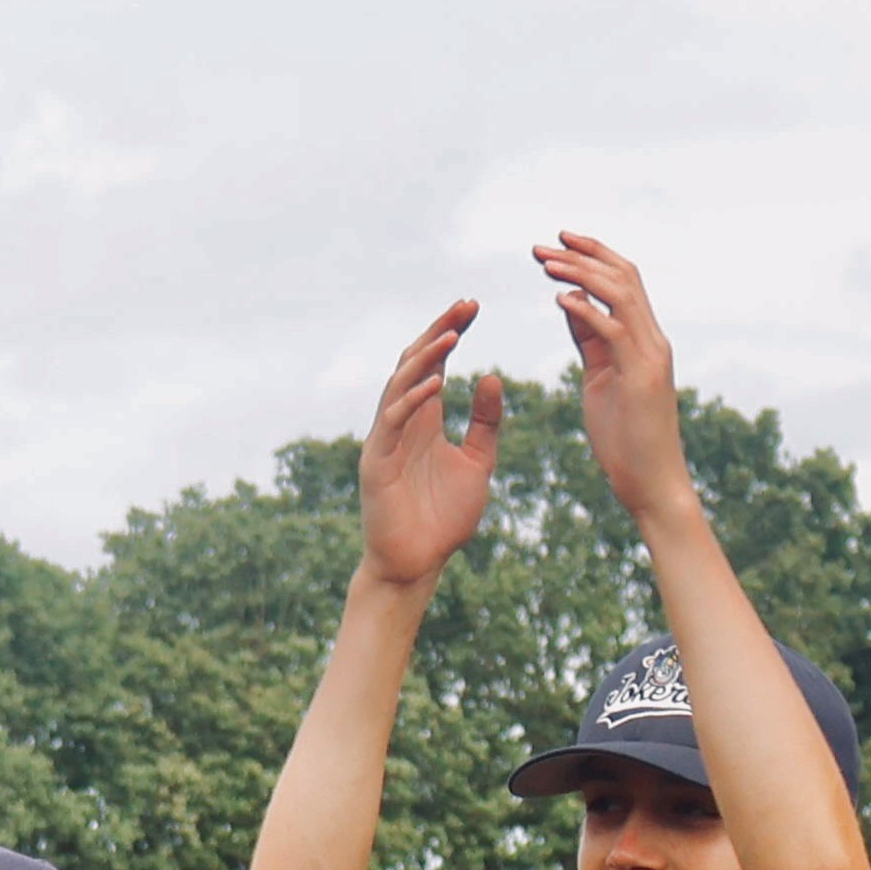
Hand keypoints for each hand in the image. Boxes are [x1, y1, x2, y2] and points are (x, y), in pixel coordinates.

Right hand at [356, 301, 507, 590]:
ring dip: (424, 359)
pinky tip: (435, 384)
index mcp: (424, 419)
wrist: (418, 564)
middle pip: (415, 364)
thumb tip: (493, 377)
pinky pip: (391, 423)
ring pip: (399, 386)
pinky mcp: (377, 463)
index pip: (434, 364)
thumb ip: (485, 424)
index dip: (450, 333)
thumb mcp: (477, 463)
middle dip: (439, 333)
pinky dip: (411, 401)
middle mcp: (401, 422)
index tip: (473, 306)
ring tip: (451, 336)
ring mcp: (386, 440)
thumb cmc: (443, 519)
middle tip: (465, 305)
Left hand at [533, 231, 692, 525]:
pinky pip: (615, 333)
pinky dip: (588, 312)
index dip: (593, 256)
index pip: (624, 282)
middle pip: (624, 278)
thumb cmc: (625, 439)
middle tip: (543, 244)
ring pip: (622, 296)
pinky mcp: (641, 378)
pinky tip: (560, 300)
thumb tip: (571, 303)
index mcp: (644, 340)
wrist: (652, 484)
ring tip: (546, 263)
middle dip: (583, 255)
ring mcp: (650, 357)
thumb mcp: (599, 377)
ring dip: (581, 275)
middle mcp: (652, 341)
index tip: (558, 241)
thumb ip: (590, 340)